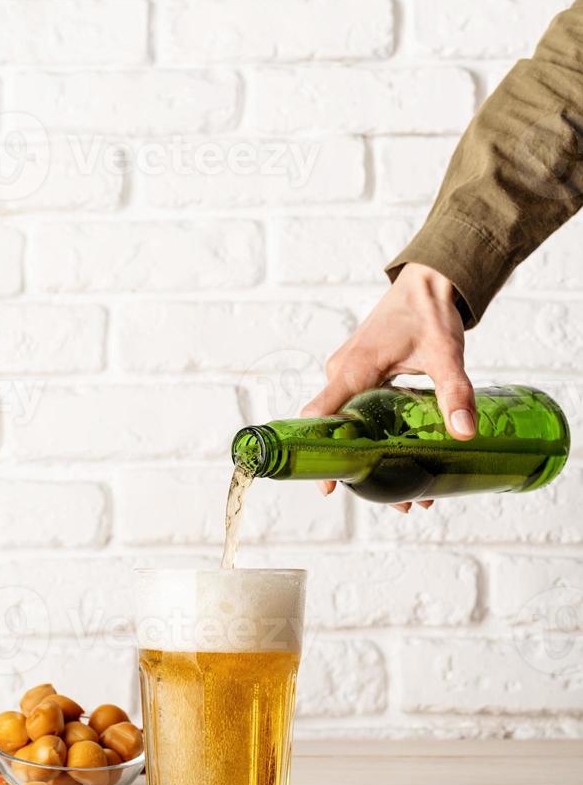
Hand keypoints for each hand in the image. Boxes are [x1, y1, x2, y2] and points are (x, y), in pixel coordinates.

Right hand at [301, 263, 475, 511]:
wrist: (427, 283)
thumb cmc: (428, 312)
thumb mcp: (444, 354)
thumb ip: (454, 392)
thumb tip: (464, 433)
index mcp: (353, 370)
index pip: (320, 416)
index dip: (320, 453)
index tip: (328, 486)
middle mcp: (343, 374)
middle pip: (338, 430)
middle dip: (363, 469)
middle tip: (396, 501)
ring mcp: (349, 374)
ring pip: (349, 423)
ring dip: (371, 456)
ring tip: (408, 489)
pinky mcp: (360, 375)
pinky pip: (357, 411)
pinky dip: (374, 436)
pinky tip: (402, 456)